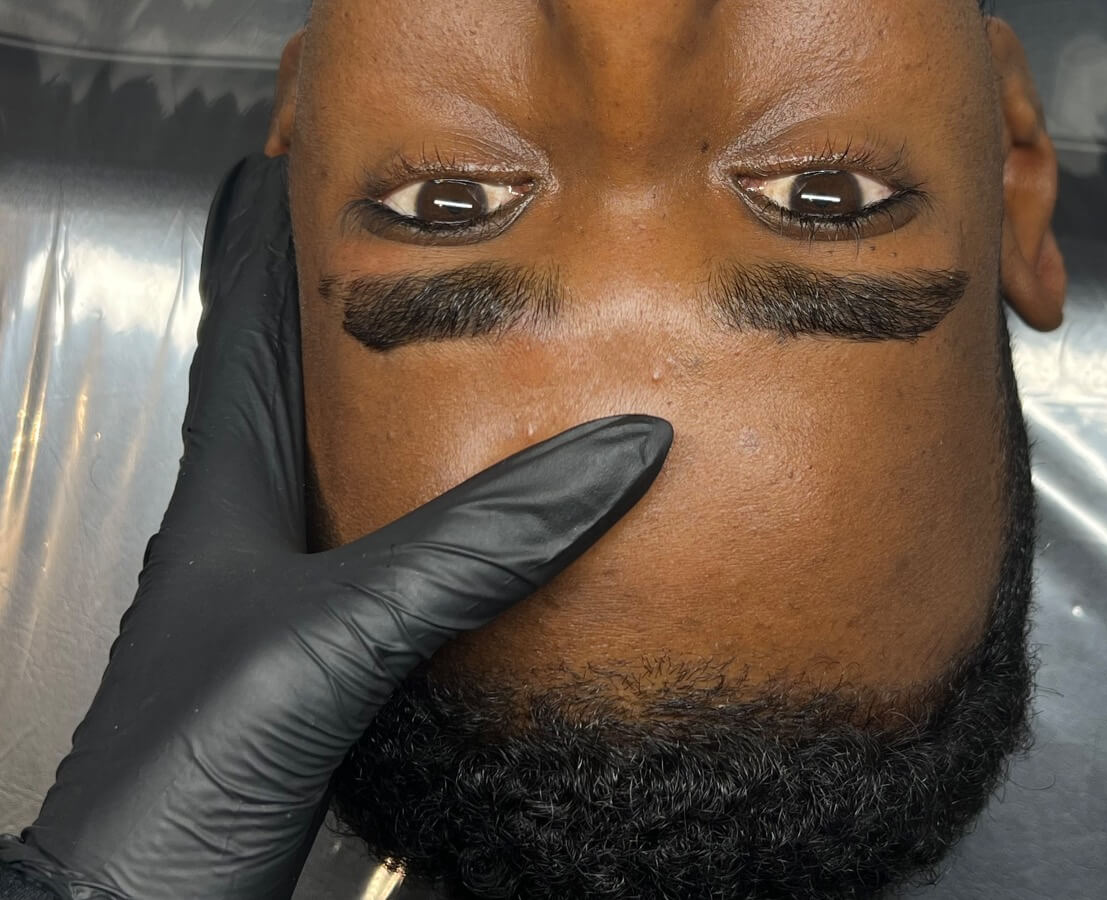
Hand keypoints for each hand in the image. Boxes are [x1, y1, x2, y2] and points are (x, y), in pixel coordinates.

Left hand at [0, 155, 671, 899]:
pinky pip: (409, 570)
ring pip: (366, 481)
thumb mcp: (328, 636)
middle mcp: (257, 536)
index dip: (282, 244)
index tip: (321, 173)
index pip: (250, 326)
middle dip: (367, 320)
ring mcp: (296, 605)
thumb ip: (466, 544)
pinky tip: (502, 536)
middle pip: (312, 391)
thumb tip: (607, 454)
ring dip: (419, 426)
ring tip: (488, 377)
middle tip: (434, 261)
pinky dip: (458, 534)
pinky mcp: (337, 672)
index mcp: (229, 493)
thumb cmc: (178, 781)